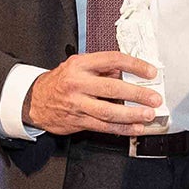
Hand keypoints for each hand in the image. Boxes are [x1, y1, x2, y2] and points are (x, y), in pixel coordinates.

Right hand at [22, 51, 159, 135]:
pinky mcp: (77, 121)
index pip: (112, 60)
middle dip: (137, 94)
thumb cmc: (61, 81)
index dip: (134, 65)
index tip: (151, 71)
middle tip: (154, 98)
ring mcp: (77, 104)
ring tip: (148, 115)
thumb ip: (102, 69)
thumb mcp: (78, 66)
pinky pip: (103, 126)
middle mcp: (78, 83)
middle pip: (112, 88)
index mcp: (80, 65)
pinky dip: (121, 128)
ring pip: (108, 111)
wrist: (35, 100)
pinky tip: (134, 128)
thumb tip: (128, 73)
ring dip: (131, 115)